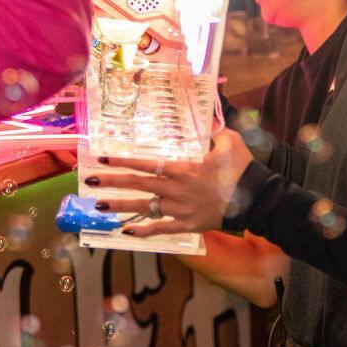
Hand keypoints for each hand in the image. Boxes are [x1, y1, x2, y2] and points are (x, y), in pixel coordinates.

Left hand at [91, 129, 253, 237]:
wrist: (257, 199)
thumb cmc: (243, 169)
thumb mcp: (229, 142)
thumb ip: (213, 130)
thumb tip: (206, 115)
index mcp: (184, 168)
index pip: (146, 164)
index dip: (123, 161)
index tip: (103, 158)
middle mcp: (177, 189)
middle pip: (138, 184)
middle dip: (112, 181)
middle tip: (89, 180)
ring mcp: (180, 209)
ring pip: (144, 207)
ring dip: (120, 205)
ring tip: (98, 205)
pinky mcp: (187, 225)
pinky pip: (161, 228)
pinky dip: (144, 231)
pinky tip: (126, 230)